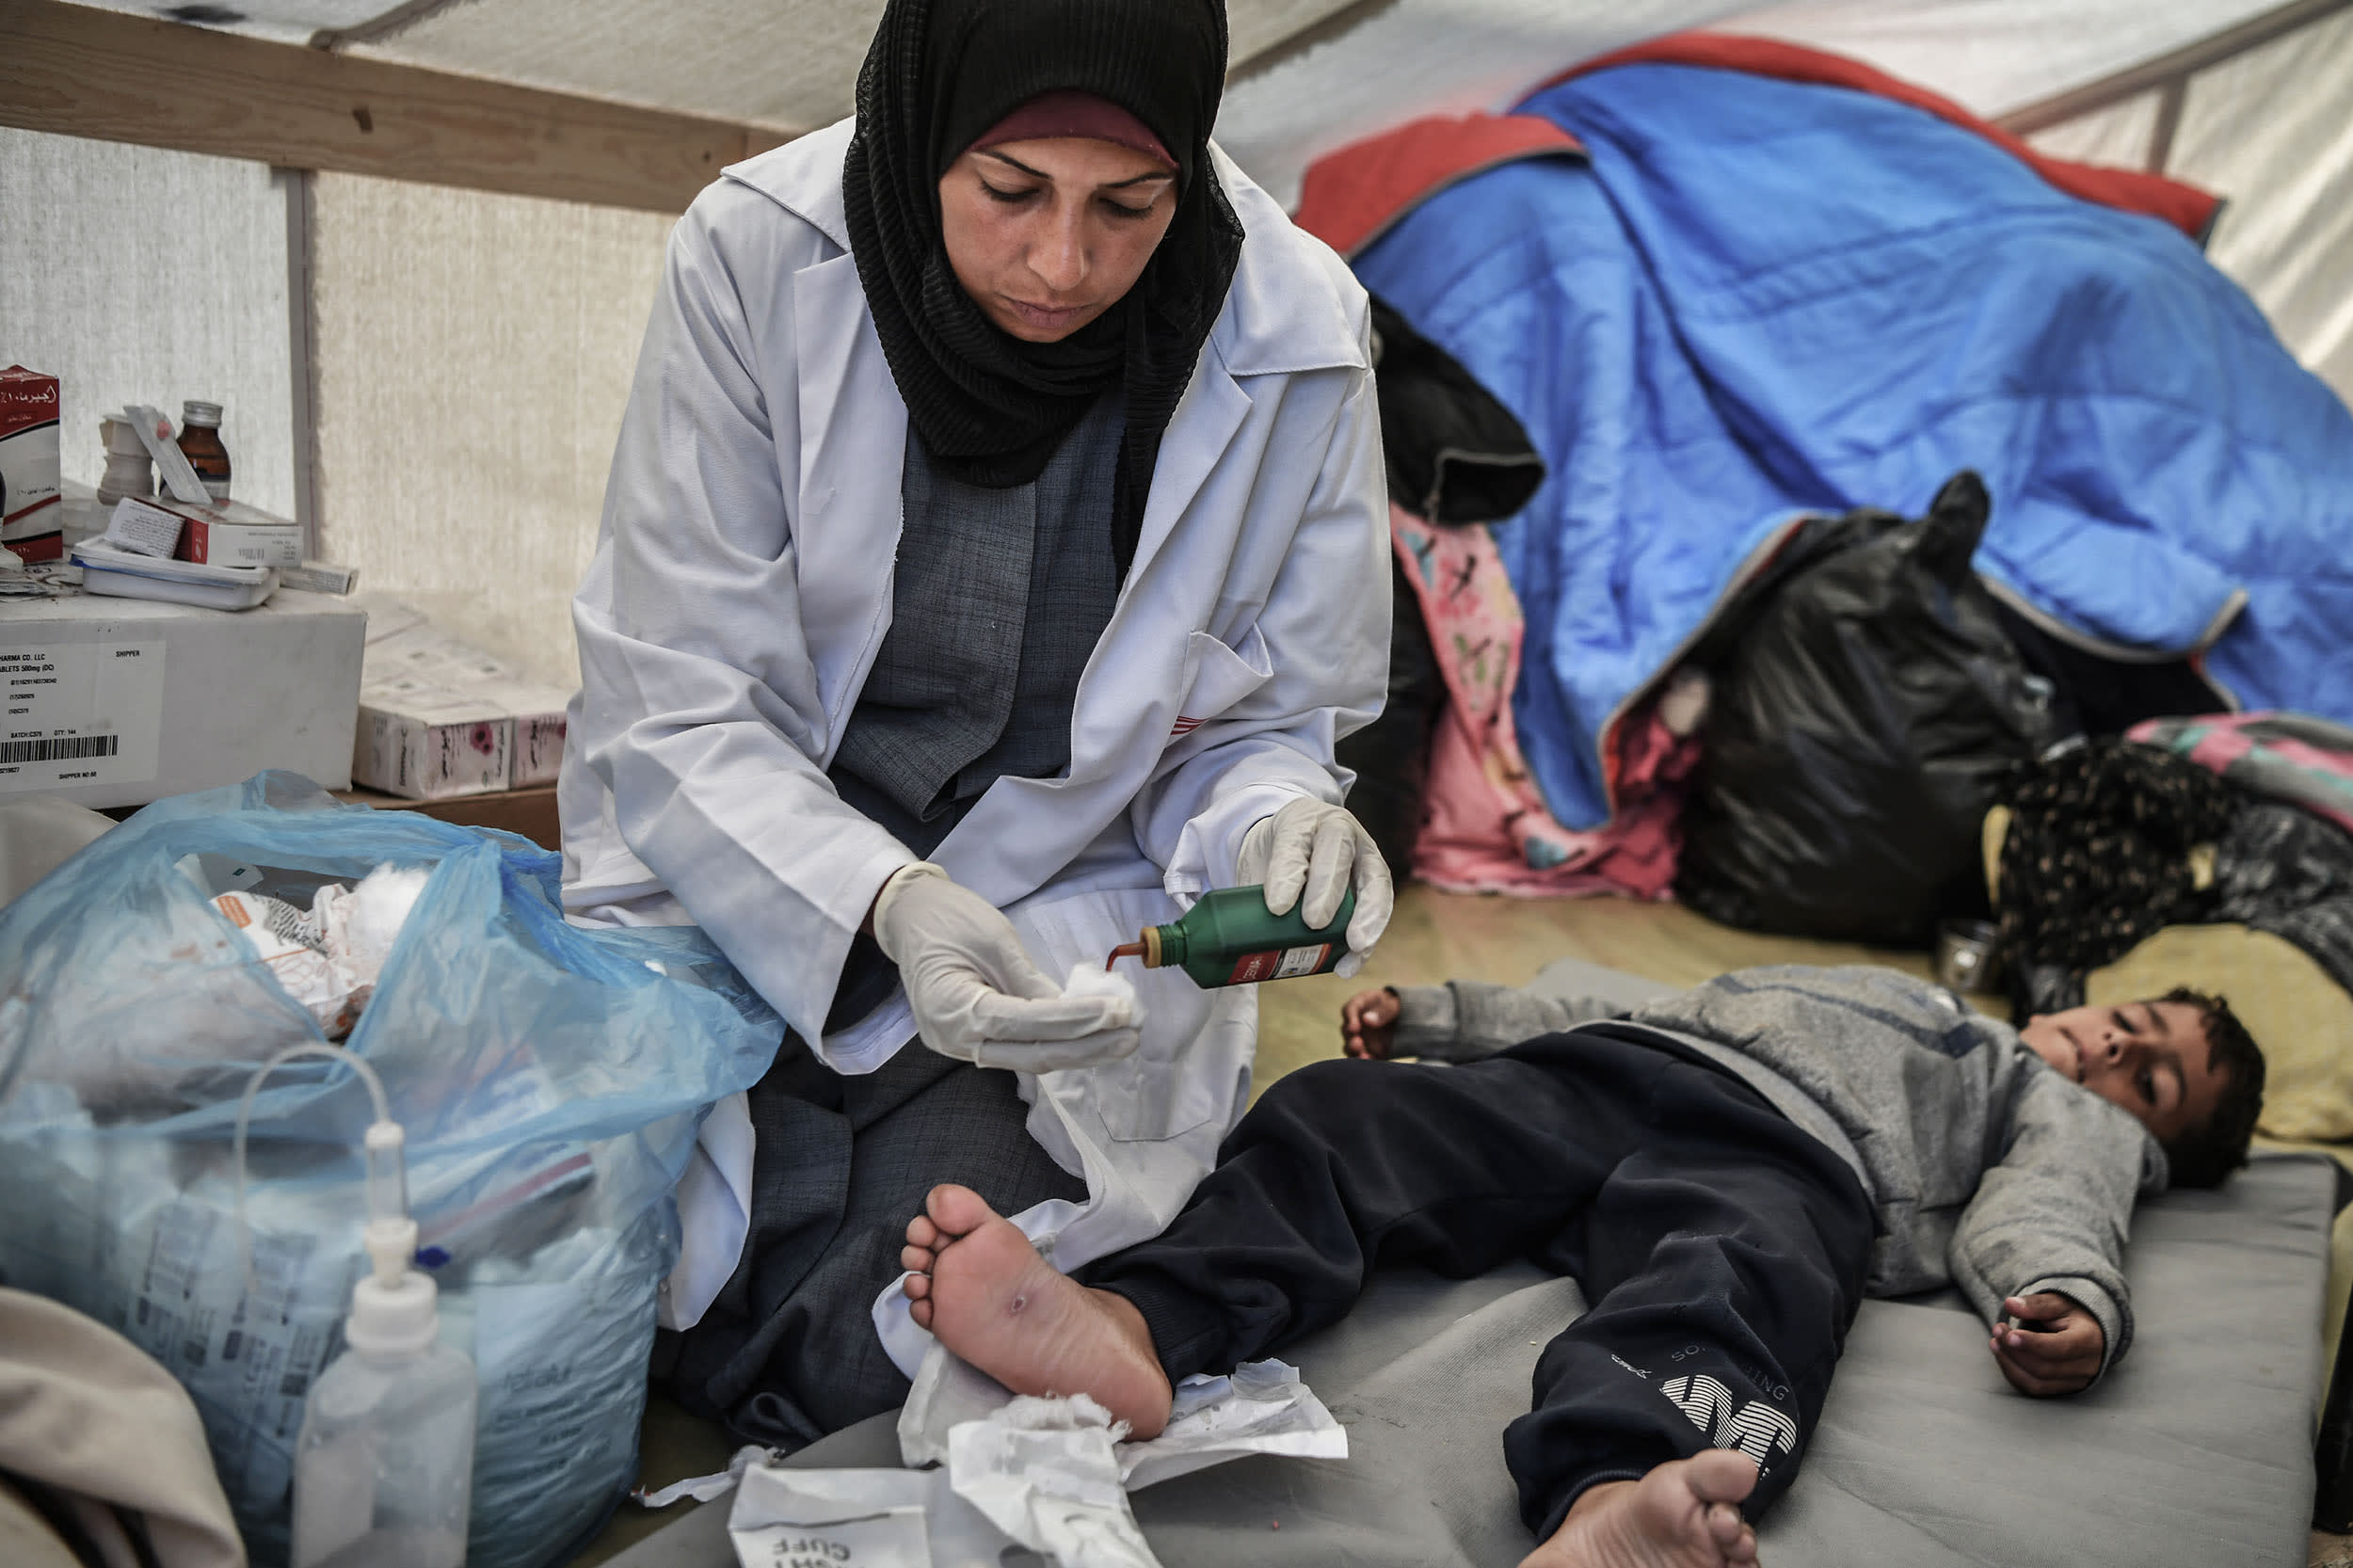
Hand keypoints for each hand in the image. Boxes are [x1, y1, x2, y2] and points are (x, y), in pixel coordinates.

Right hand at [869, 864, 1139, 1070]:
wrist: (908, 917)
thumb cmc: (948, 918)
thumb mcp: (995, 940)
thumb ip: (1032, 981)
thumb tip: (1076, 1011)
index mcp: (954, 1010)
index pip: (1025, 1023)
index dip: (1075, 1020)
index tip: (1117, 1011)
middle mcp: (956, 1040)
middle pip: (1032, 1054)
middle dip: (1086, 1047)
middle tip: (1131, 1035)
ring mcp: (962, 1046)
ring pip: (1029, 1058)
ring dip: (1078, 1050)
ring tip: (1121, 1038)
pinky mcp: (973, 1041)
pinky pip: (1019, 1048)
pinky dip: (1055, 1043)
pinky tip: (1090, 1036)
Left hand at [1235, 798, 1393, 977]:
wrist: (1295, 843)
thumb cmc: (1274, 858)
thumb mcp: (1257, 864)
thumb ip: (1250, 895)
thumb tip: (1235, 945)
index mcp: (1299, 821)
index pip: (1293, 844)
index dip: (1287, 875)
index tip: (1277, 907)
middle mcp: (1336, 829)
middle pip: (1338, 853)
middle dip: (1327, 891)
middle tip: (1314, 922)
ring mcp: (1362, 852)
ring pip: (1374, 878)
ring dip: (1366, 915)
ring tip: (1354, 946)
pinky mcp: (1376, 879)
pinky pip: (1381, 905)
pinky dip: (1370, 935)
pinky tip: (1352, 961)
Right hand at [1342, 988, 1399, 1058]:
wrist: (1406, 1018)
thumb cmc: (1396, 1006)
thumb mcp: (1394, 1005)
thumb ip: (1382, 1011)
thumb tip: (1366, 1020)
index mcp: (1361, 1004)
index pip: (1350, 1010)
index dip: (1350, 1019)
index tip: (1354, 1028)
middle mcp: (1356, 1022)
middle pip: (1347, 1031)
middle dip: (1350, 1039)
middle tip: (1357, 1044)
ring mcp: (1361, 1037)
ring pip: (1351, 1046)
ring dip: (1354, 1052)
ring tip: (1363, 1057)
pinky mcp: (1368, 1051)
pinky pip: (1363, 1057)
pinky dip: (1365, 1061)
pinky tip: (1370, 1062)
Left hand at [1989, 1292, 2104, 1395]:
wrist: (2090, 1332)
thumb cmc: (2072, 1315)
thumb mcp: (2058, 1302)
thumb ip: (2036, 1304)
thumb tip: (2010, 1304)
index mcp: (2090, 1340)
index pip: (2061, 1348)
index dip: (2032, 1344)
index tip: (2009, 1335)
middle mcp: (2088, 1366)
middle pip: (2045, 1367)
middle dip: (2015, 1351)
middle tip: (1997, 1330)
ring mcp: (2078, 1381)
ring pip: (2037, 1383)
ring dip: (2010, 1364)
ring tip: (1995, 1342)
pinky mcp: (2065, 1389)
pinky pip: (2035, 1389)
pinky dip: (2015, 1374)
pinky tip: (2003, 1356)